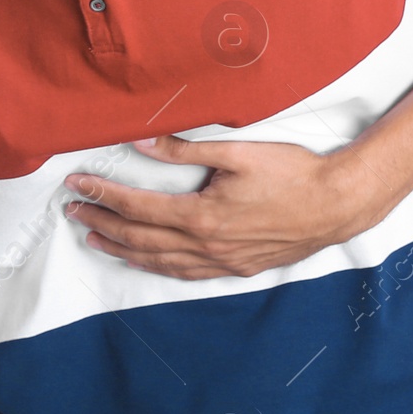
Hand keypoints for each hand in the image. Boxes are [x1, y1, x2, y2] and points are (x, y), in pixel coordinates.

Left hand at [61, 134, 383, 280]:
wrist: (337, 204)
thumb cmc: (292, 173)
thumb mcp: (237, 152)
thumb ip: (185, 148)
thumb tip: (142, 140)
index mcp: (202, 216)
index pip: (138, 208)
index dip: (103, 196)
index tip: (77, 186)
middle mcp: (207, 245)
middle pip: (141, 239)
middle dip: (104, 223)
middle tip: (75, 211)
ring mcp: (224, 261)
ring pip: (161, 262)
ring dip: (125, 251)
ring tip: (97, 239)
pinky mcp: (239, 267)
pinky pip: (189, 273)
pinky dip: (159, 267)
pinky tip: (148, 262)